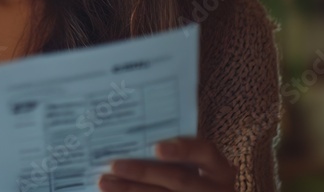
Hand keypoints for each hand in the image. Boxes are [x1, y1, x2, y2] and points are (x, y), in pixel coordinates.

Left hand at [98, 137, 234, 191]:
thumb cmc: (196, 177)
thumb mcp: (197, 165)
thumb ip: (175, 152)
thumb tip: (135, 137)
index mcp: (219, 169)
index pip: (204, 152)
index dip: (182, 149)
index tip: (156, 147)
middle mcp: (215, 189)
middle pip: (178, 179)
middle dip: (143, 172)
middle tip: (114, 164)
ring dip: (130, 191)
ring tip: (104, 182)